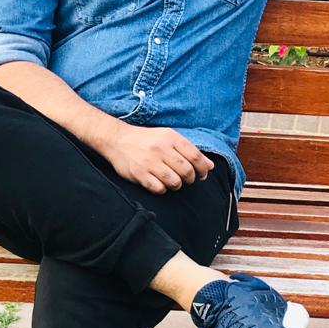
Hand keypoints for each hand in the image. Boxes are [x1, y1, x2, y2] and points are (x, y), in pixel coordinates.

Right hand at [97, 120, 214, 193]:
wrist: (118, 139)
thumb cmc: (147, 140)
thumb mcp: (169, 138)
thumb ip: (190, 151)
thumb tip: (210, 166)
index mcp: (171, 137)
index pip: (195, 156)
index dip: (202, 169)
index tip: (202, 175)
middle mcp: (161, 148)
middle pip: (186, 171)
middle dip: (190, 179)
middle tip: (187, 180)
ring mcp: (149, 162)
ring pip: (174, 181)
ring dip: (177, 185)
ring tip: (174, 182)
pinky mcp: (139, 173)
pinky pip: (158, 188)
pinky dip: (163, 189)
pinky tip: (160, 184)